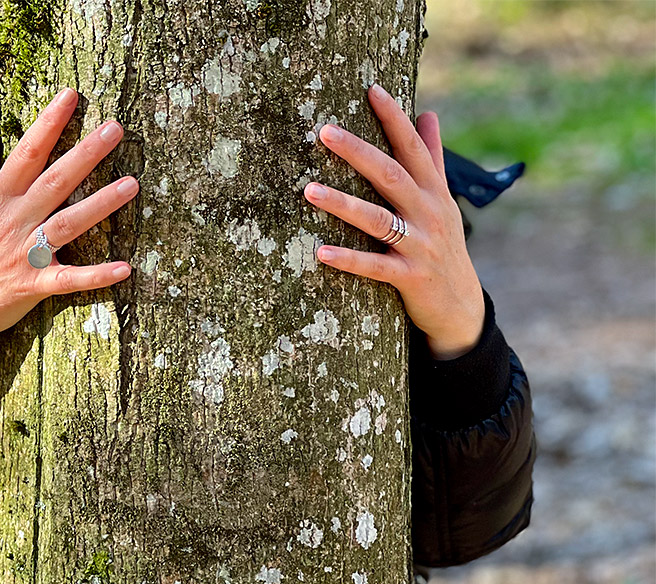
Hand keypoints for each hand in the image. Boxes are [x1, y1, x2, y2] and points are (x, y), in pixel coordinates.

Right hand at [0, 88, 136, 373]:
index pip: (26, 152)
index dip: (49, 123)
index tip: (72, 96)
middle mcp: (12, 220)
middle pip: (54, 181)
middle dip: (85, 154)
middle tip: (116, 128)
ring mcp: (23, 253)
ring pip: (67, 224)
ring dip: (100, 205)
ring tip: (132, 183)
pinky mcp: (33, 285)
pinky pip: (68, 279)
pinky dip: (95, 276)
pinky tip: (124, 268)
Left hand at [305, 84, 484, 359]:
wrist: (462, 307)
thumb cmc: (442, 245)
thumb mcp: (441, 200)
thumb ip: (431, 158)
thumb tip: (428, 113)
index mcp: (433, 192)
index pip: (413, 148)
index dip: (395, 119)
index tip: (372, 90)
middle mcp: (429, 214)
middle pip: (391, 176)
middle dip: (358, 152)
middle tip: (324, 131)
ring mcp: (420, 246)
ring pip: (378, 220)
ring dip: (343, 204)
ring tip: (309, 190)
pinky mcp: (409, 278)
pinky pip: (375, 267)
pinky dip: (349, 259)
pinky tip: (321, 252)